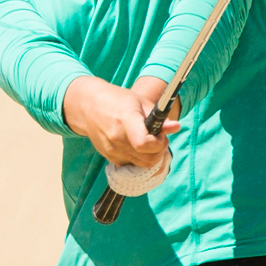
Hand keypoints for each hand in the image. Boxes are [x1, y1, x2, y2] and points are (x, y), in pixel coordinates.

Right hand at [63, 76, 180, 168]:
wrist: (88, 106)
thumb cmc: (118, 100)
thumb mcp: (140, 102)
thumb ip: (160, 118)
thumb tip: (176, 127)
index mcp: (125, 120)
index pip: (145, 144)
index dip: (159, 142)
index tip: (161, 133)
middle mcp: (116, 138)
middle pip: (148, 159)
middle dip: (159, 150)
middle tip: (158, 137)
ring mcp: (111, 149)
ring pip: (142, 164)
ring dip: (151, 155)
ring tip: (148, 140)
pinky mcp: (109, 157)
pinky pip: (132, 164)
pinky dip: (139, 158)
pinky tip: (136, 144)